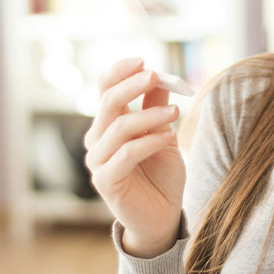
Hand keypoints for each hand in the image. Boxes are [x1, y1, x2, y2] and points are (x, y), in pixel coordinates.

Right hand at [84, 57, 185, 255]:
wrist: (163, 213)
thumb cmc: (161, 172)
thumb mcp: (164, 132)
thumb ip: (158, 106)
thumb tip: (161, 76)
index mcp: (109, 123)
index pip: (105, 89)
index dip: (120, 71)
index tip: (144, 60)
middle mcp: (97, 139)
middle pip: (108, 102)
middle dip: (133, 84)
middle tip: (156, 75)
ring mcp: (98, 161)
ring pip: (119, 127)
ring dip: (150, 115)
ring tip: (175, 112)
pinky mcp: (105, 181)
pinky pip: (126, 154)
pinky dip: (149, 141)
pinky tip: (169, 137)